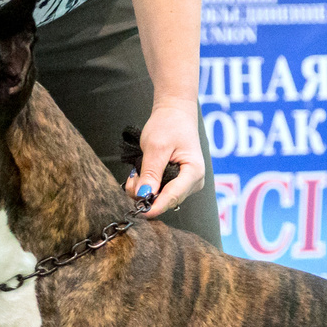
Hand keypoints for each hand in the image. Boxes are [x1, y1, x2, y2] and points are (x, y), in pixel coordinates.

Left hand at [131, 98, 205, 217]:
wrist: (175, 113)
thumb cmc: (169, 125)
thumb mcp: (156, 147)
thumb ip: (150, 173)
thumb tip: (144, 196)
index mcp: (194, 172)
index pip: (174, 196)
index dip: (157, 206)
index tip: (141, 213)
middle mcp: (193, 182)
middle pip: (167, 199)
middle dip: (146, 193)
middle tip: (133, 177)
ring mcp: (187, 184)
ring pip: (162, 197)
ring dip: (145, 188)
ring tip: (138, 170)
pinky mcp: (179, 183)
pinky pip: (161, 191)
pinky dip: (148, 185)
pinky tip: (143, 172)